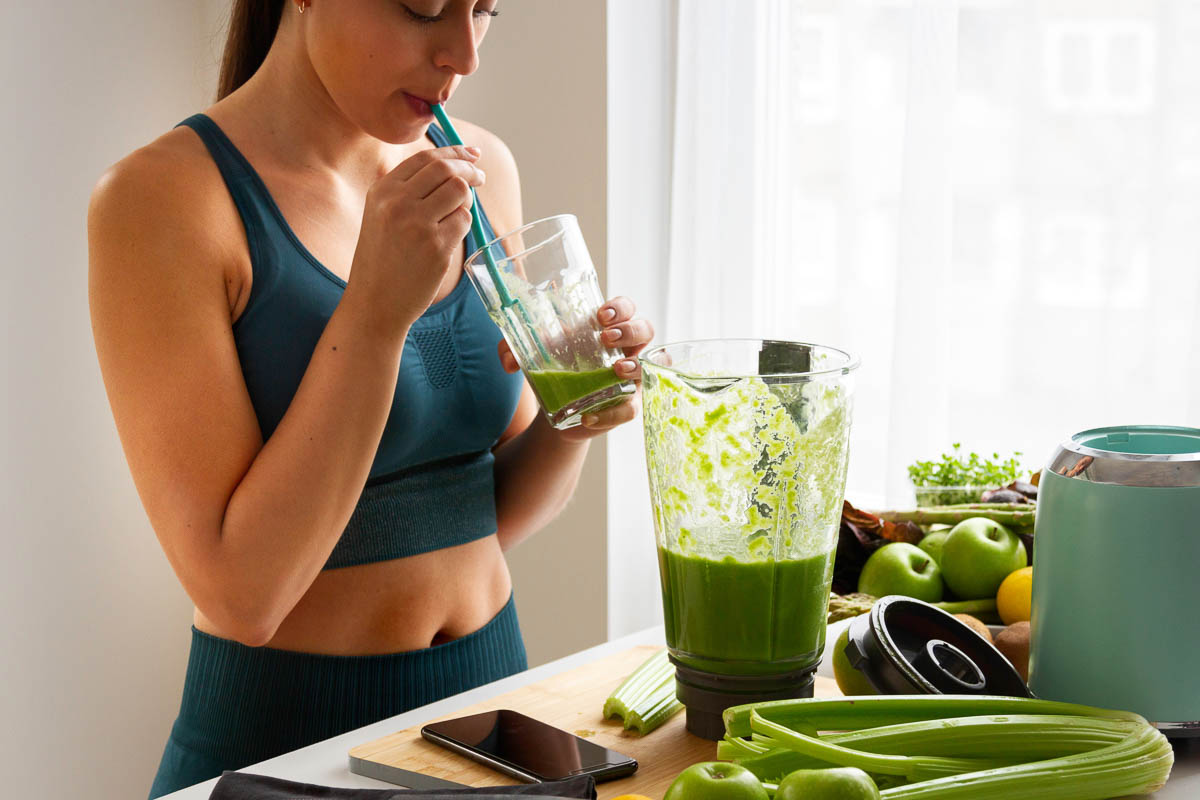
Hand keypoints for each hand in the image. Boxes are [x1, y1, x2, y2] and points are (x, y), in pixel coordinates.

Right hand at [342, 145, 485, 338]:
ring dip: (467, 198)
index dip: (454, 151)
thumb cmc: (382, 259)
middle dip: (469, 169)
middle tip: (480, 177)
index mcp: (382, 191)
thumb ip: (408, 189)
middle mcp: (397, 203)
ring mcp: (418, 225)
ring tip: (459, 211)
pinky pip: (464, 221)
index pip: (426, 157)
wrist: (374, 302)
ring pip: (460, 192)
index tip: (472, 154)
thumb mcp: (380, 214)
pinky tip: (451, 235)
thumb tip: (454, 164)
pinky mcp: (436, 248)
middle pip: (447, 170)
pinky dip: (464, 223)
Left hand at [497, 296, 653, 440]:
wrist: (557, 408)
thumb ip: (514, 350)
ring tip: (615, 369)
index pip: (626, 308)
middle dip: (630, 330)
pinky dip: (611, 414)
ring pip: (651, 365)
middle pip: (646, 329)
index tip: (600, 315)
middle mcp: (627, 349)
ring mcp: (631, 378)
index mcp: (608, 328)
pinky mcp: (627, 405)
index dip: (620, 308)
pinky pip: (631, 409)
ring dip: (635, 365)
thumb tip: (506, 360)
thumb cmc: (554, 369)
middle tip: (606, 338)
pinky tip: (589, 416)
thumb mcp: (534, 355)